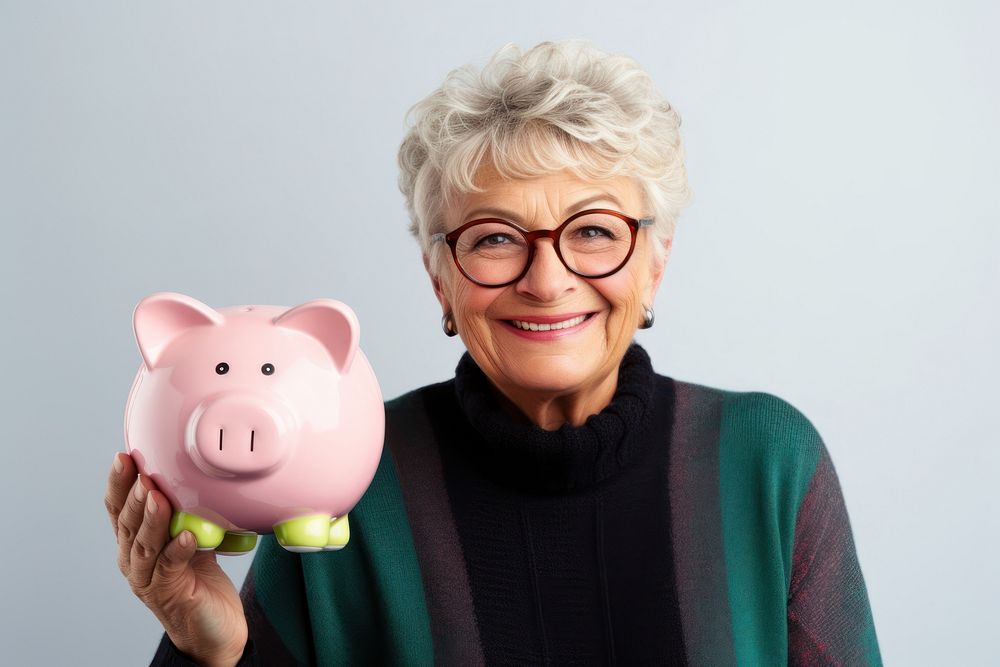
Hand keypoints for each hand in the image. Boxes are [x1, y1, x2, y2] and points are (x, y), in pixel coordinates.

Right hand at [105, 452, 247, 666]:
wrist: (214, 628)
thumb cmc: (200, 580)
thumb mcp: (190, 537)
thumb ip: (185, 512)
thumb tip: (193, 475)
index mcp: (134, 543)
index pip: (119, 509)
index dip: (119, 483)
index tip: (123, 456)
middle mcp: (133, 560)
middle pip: (127, 524)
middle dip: (132, 495)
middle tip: (140, 471)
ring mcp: (148, 579)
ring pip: (145, 544)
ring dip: (151, 519)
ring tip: (157, 497)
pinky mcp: (170, 593)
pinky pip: (171, 566)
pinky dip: (178, 548)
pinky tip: (187, 534)